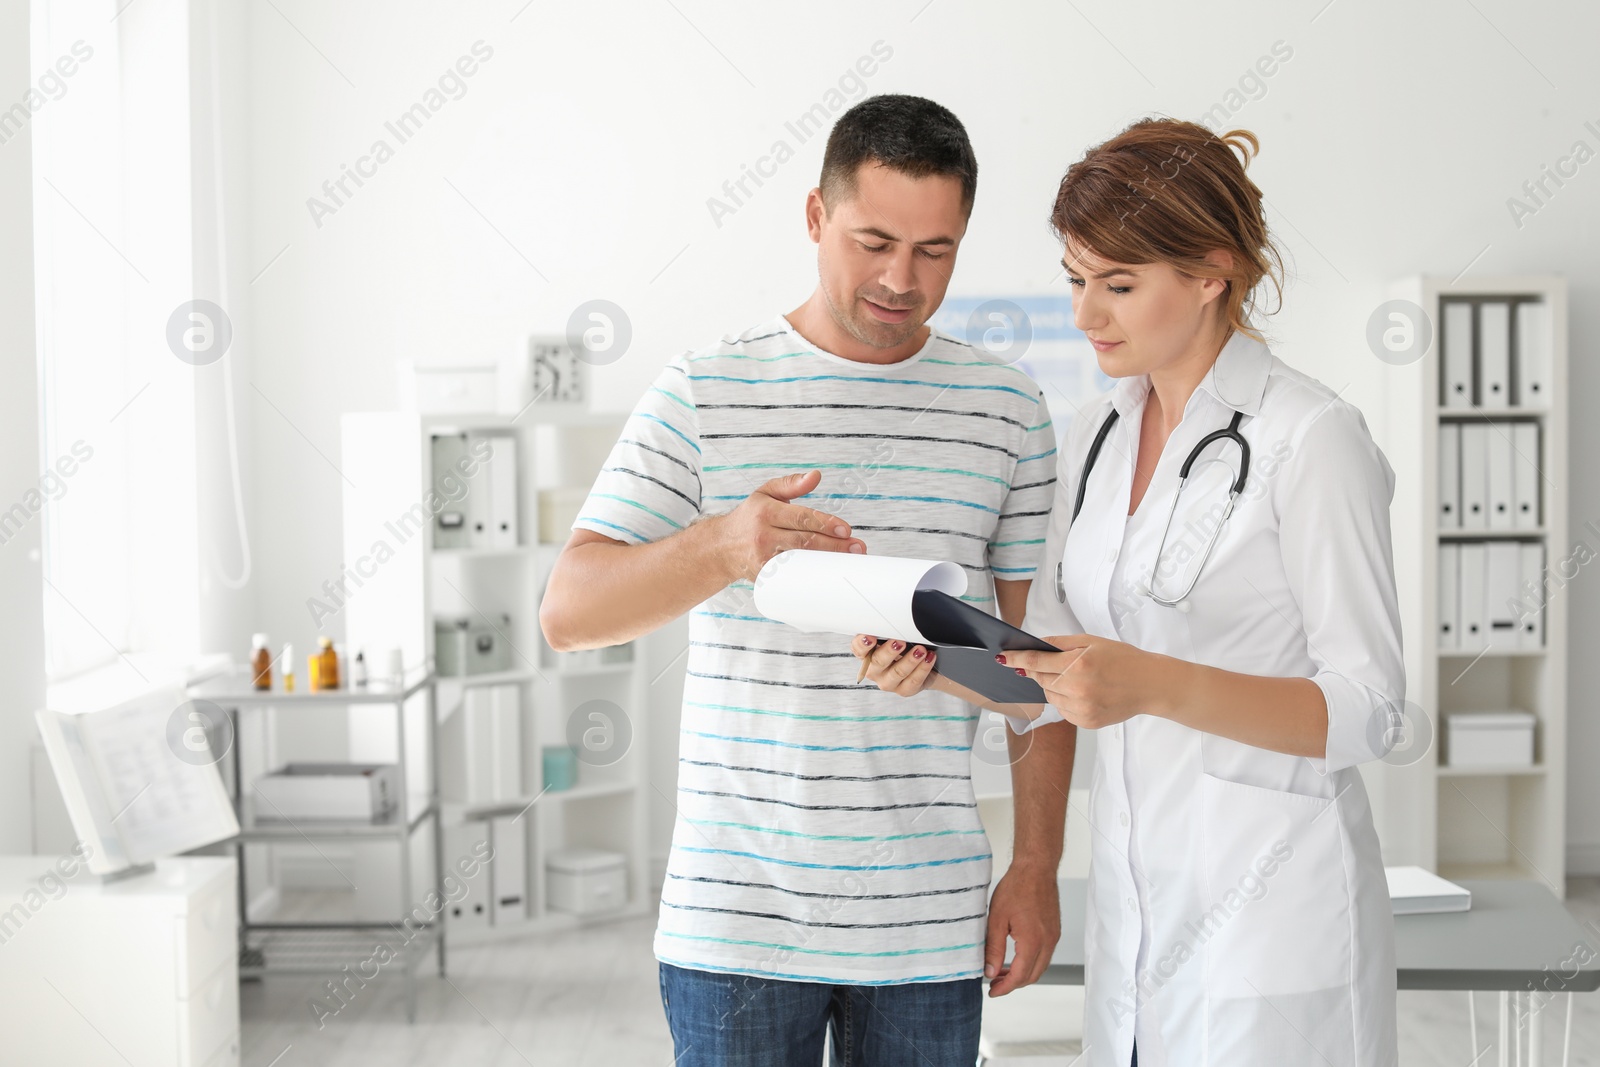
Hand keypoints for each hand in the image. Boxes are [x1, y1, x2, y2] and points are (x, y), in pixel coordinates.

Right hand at [714, 470, 865, 582]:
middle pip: (804, 541)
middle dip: (834, 545)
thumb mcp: (766, 493)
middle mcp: (763, 535)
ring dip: (827, 563)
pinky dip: (811, 578)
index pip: (800, 517)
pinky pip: (792, 578)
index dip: (825, 523)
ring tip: (850, 562)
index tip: (846, 529)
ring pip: (800, 562)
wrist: (721, 547)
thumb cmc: (750, 516)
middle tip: (857, 547)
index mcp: (766, 511)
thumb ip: (792, 483)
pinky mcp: (764, 577)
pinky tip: (829, 577)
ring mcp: (763, 559)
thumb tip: (817, 475)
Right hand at [852, 635, 936, 696]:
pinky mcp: (904, 690)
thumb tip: (896, 619)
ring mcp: (888, 682)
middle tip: (900, 641)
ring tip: (921, 650)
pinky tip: (929, 658)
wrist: (923, 666)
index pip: (858, 650)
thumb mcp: (895, 638)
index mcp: (868, 655)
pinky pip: (913, 681)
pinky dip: (922, 668)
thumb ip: (890, 632)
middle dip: (889, 651)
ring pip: (898, 672)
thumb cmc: (905, 648)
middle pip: (878, 662)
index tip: (870, 637)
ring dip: (910, 660)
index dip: (862, 644)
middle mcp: (874, 670)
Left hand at [984, 865, 1060, 995]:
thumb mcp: (997, 919)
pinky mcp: (1054, 931)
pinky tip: (1015, 957)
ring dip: (1022, 973)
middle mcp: (1048, 942)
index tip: (992, 991)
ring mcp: (1053, 937)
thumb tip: (989, 971)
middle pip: (1033, 976)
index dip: (1005, 987)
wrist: (1036, 868)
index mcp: (1033, 941)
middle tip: (994, 982)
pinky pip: (1044, 955)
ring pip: (1040, 967)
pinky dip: (1030, 962)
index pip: (1019, 976)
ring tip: (1001, 971)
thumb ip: (993, 948)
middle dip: (1013, 983)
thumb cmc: (1016, 887)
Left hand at [998, 634, 1172, 729]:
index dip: (1016, 659)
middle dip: (1039, 671)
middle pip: (1040, 680)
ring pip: (1049, 696)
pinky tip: (1082, 692)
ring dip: (1053, 686)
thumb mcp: (1091, 641)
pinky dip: (1064, 700)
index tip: (1002, 657)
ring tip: (1075, 678)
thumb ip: (1060, 643)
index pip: (1036, 662)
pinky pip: (1062, 710)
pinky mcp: (1086, 722)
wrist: (1149, 685)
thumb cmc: (1123, 660)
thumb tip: (1034, 645)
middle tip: (1054, 665)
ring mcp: (1082, 709)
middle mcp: (1078, 689)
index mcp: (1078, 665)